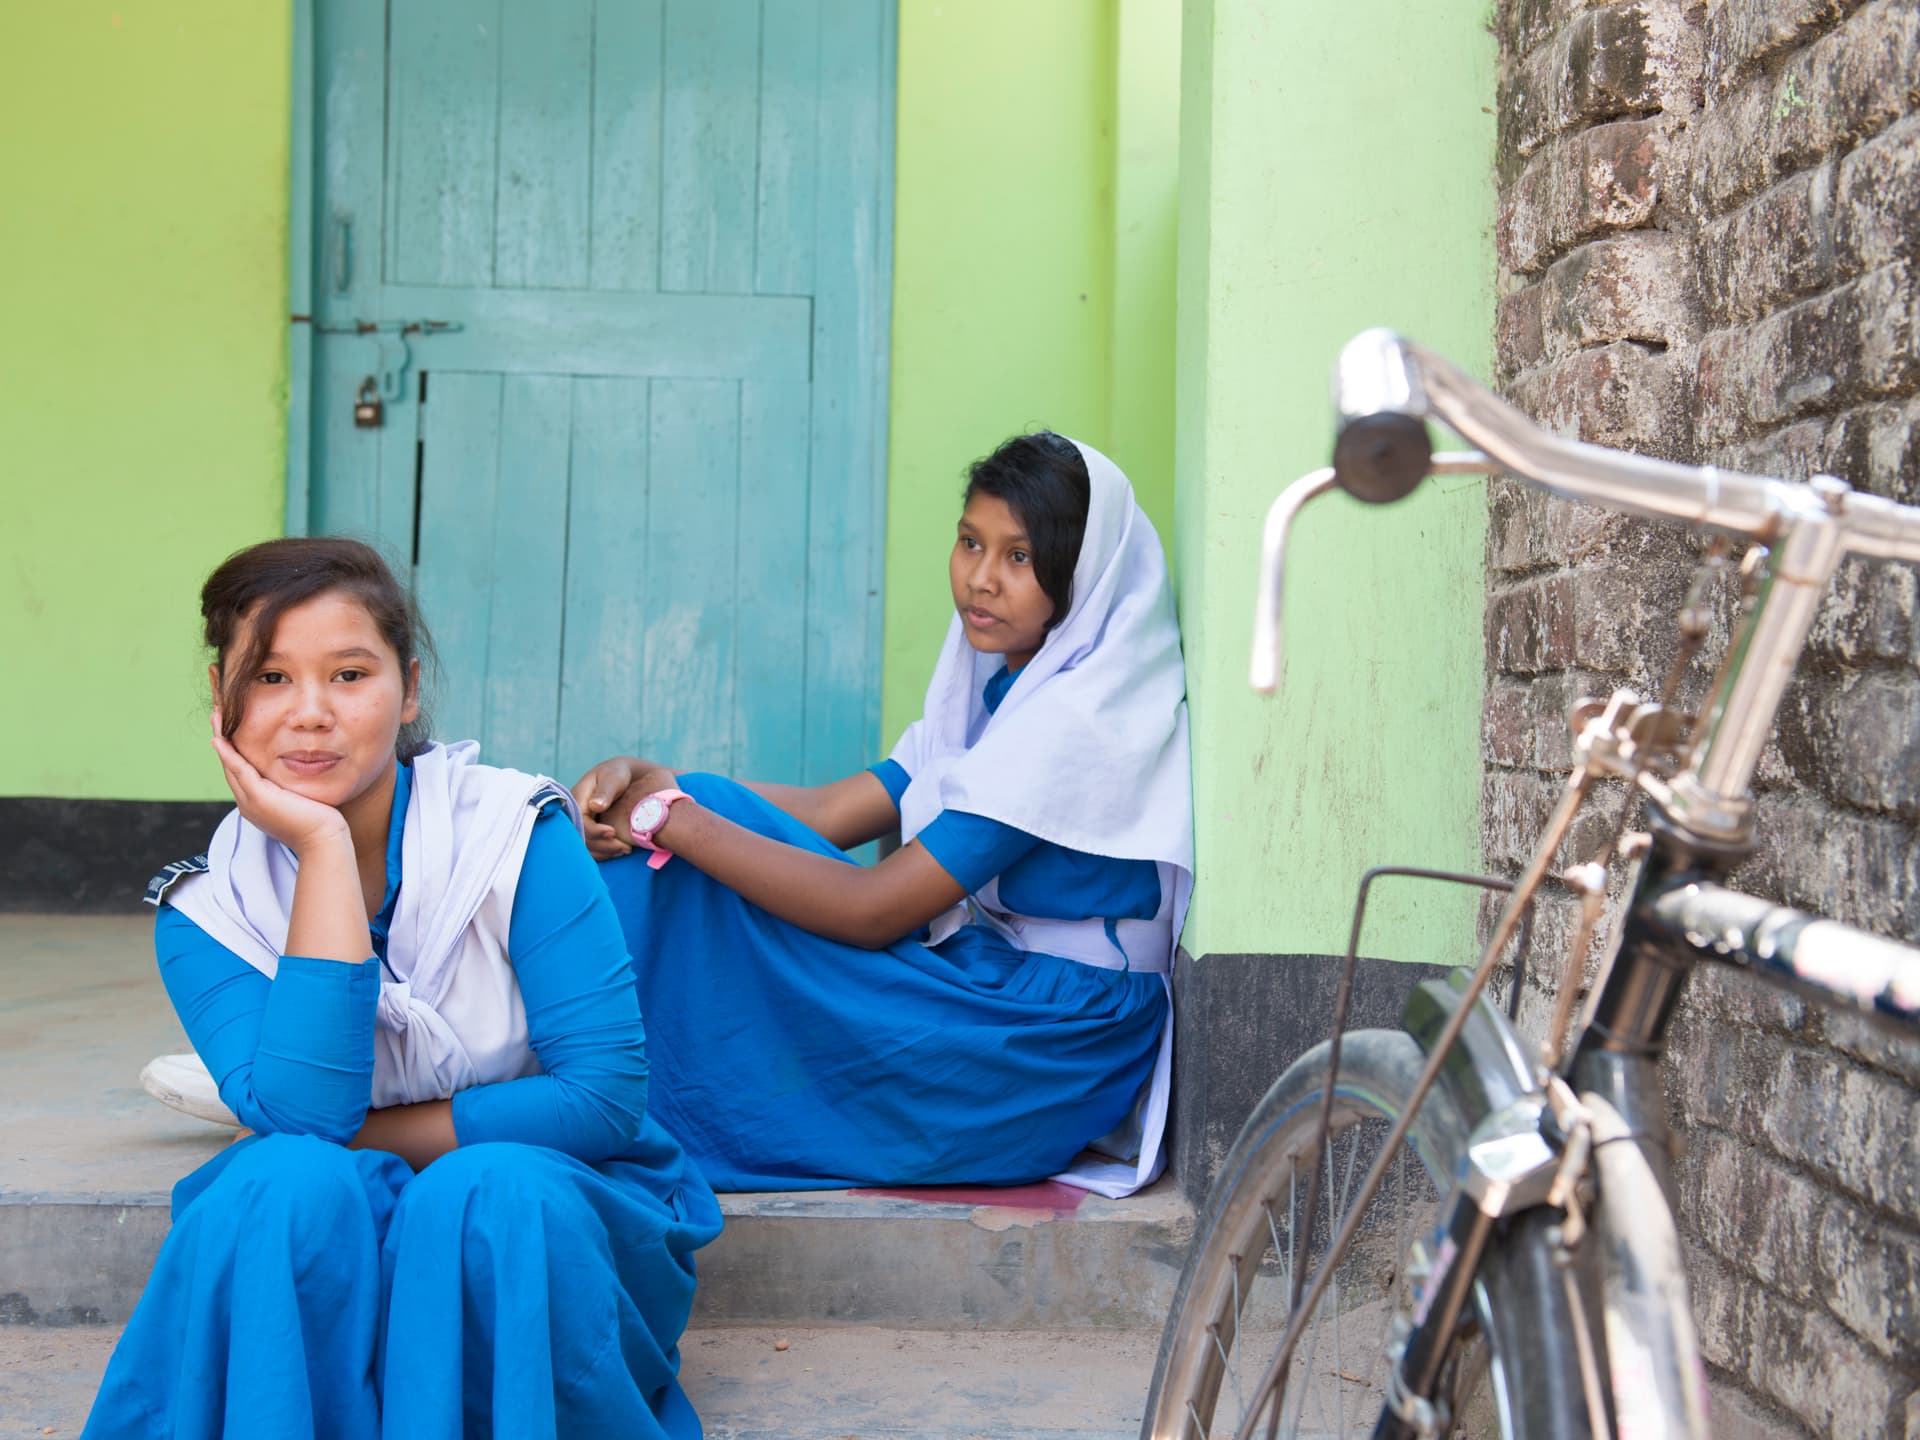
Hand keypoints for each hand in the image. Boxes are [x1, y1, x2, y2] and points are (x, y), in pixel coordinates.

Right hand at [210, 712, 351, 855]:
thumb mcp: (301, 799)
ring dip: (220, 740)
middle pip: (229, 766)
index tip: (228, 728)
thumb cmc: (320, 822)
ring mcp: (250, 802)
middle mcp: (248, 803)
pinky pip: (239, 771)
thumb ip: (292, 788)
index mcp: (257, 803)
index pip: (240, 771)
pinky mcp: (259, 798)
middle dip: (221, 739)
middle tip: (215, 714)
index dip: (232, 749)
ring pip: (229, 766)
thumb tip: (299, 775)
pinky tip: (219, 739)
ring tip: (214, 716)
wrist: (324, 840)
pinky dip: (228, 754)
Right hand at [573, 755, 674, 859]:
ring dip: (606, 851)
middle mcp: (575, 814)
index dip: (594, 831)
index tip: (613, 832)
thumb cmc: (617, 775)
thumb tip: (595, 806)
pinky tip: (621, 851)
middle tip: (625, 848)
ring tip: (626, 850)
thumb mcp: (612, 777)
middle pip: (583, 837)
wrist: (623, 777)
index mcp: (576, 799)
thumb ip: (605, 791)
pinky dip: (605, 853)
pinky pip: (593, 848)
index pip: (580, 821)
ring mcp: (582, 825)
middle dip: (603, 845)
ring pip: (587, 846)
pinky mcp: (590, 832)